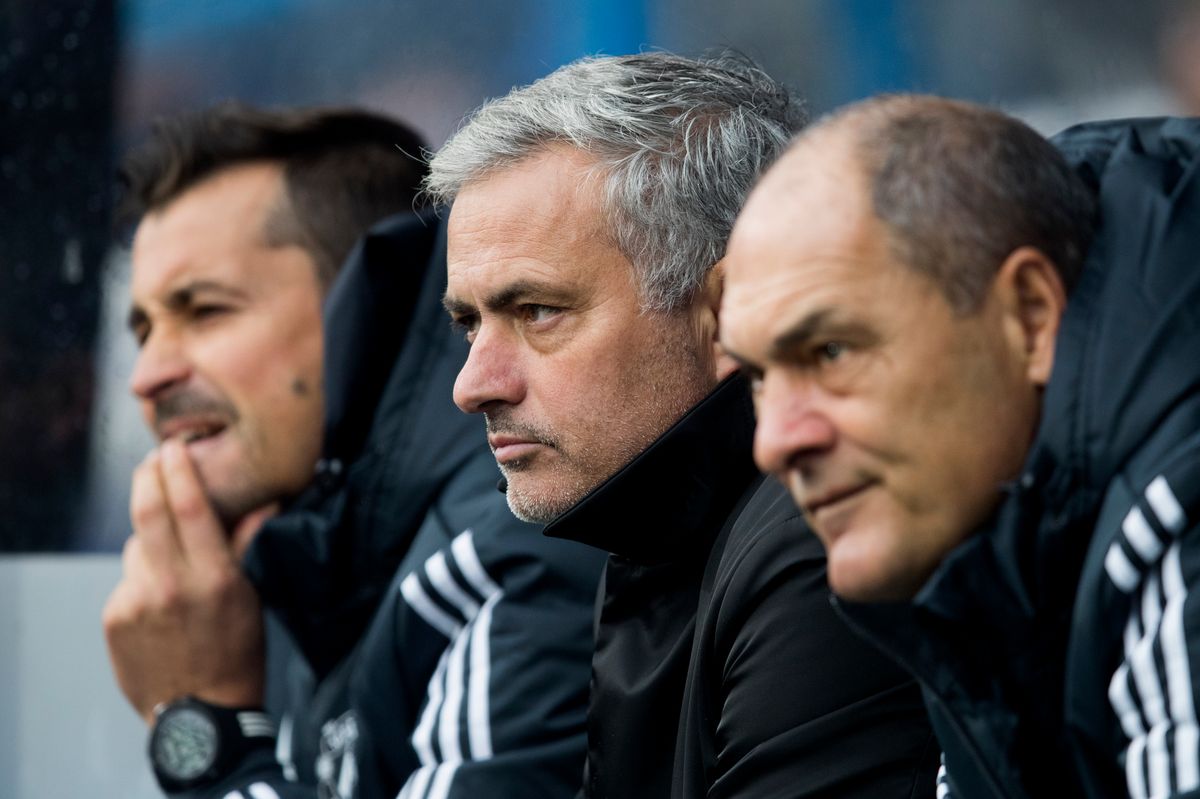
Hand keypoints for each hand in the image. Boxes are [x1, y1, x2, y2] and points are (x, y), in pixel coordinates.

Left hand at [102, 438, 274, 723]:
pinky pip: (128, 579)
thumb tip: (267, 500)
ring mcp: (137, 601)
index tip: (175, 447)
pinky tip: (160, 600)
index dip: (178, 470)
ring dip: (151, 542)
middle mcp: (172, 585)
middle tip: (153, 460)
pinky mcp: (115, 617)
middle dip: (147, 477)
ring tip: (173, 562)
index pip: (188, 507)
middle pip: (147, 511)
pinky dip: (142, 578)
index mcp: (214, 577)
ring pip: (137, 546)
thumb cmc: (237, 652)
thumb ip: (249, 545)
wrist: (199, 711)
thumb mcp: (254, 597)